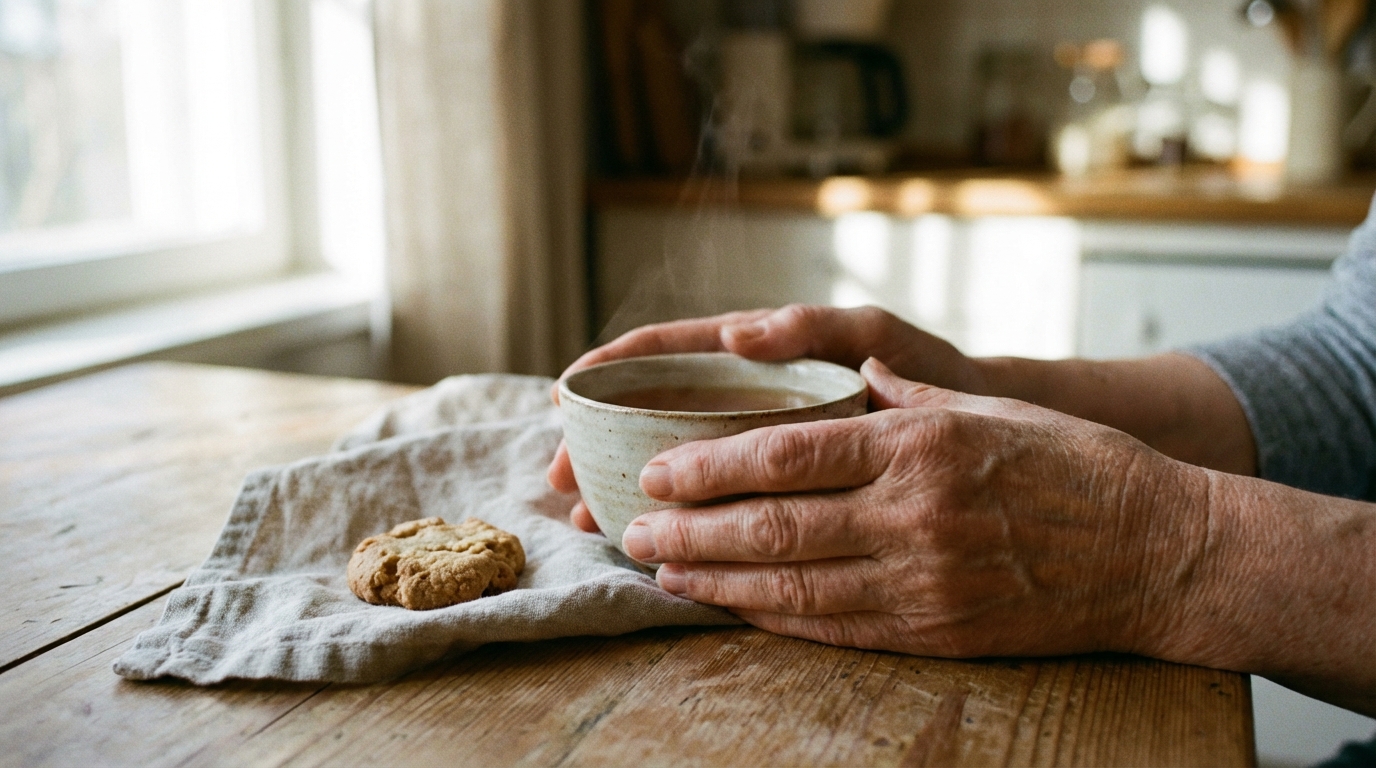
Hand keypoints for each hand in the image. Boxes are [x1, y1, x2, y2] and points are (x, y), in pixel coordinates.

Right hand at [548, 305, 983, 532]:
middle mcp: (756, 398)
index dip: (615, 369)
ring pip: (682, 468)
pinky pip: (726, 511)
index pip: (671, 352)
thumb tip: (735, 333)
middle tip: (557, 479)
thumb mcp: (877, 335)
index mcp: (766, 354)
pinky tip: (660, 555)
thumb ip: (812, 328)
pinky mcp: (790, 494)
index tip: (569, 391)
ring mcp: (769, 447)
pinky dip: (690, 528)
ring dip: (630, 492)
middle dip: (602, 445)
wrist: (989, 429)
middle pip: (658, 416)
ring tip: (587, 523)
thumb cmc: (936, 370)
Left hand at [618, 359, 1211, 658]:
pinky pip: (835, 628)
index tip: (658, 471)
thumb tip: (845, 381)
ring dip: (716, 579)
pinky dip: (772, 618)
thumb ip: (905, 397)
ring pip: (792, 585)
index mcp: (919, 444)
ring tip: (663, 570)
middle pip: (773, 525)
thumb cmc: (1077, 466)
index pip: (787, 455)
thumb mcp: (989, 407)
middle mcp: (913, 514)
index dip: (710, 467)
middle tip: (633, 526)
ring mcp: (924, 581)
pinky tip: (732, 607)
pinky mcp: (937, 632)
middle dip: (690, 528)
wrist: (1158, 553)